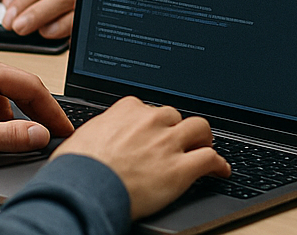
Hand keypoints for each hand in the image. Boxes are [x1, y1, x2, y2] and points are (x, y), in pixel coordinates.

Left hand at [0, 50, 73, 161]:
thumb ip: (10, 135)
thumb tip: (40, 134)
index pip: (32, 86)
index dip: (52, 111)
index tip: (64, 128)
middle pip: (20, 84)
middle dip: (39, 110)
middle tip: (53, 132)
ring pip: (5, 89)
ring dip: (17, 111)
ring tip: (24, 134)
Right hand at [54, 97, 229, 218]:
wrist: (84, 190)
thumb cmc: (77, 169)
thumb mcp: (82, 138)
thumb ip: (99, 132)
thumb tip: (94, 139)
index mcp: (126, 109)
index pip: (148, 107)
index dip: (152, 122)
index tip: (153, 130)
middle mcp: (151, 120)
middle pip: (175, 116)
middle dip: (176, 128)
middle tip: (176, 142)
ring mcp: (168, 143)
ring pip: (199, 128)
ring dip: (202, 139)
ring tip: (202, 148)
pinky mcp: (181, 169)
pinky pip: (210, 159)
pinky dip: (218, 164)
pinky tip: (220, 170)